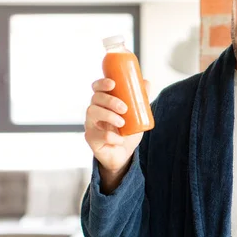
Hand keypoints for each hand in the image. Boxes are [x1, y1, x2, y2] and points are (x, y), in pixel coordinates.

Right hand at [84, 78, 150, 192]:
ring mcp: (90, 124)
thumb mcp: (137, 114)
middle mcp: (94, 111)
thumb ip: (141, 99)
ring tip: (122, 123)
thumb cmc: (127, 131)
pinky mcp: (91, 139)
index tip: (113, 84)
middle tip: (124, 108)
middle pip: (95, 98)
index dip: (102, 83)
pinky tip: (120, 139)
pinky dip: (111, 137)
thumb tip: (146, 82)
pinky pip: (98, 135)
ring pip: (92, 112)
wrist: (124, 154)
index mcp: (103, 102)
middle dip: (110, 101)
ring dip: (109, 115)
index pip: (97, 88)